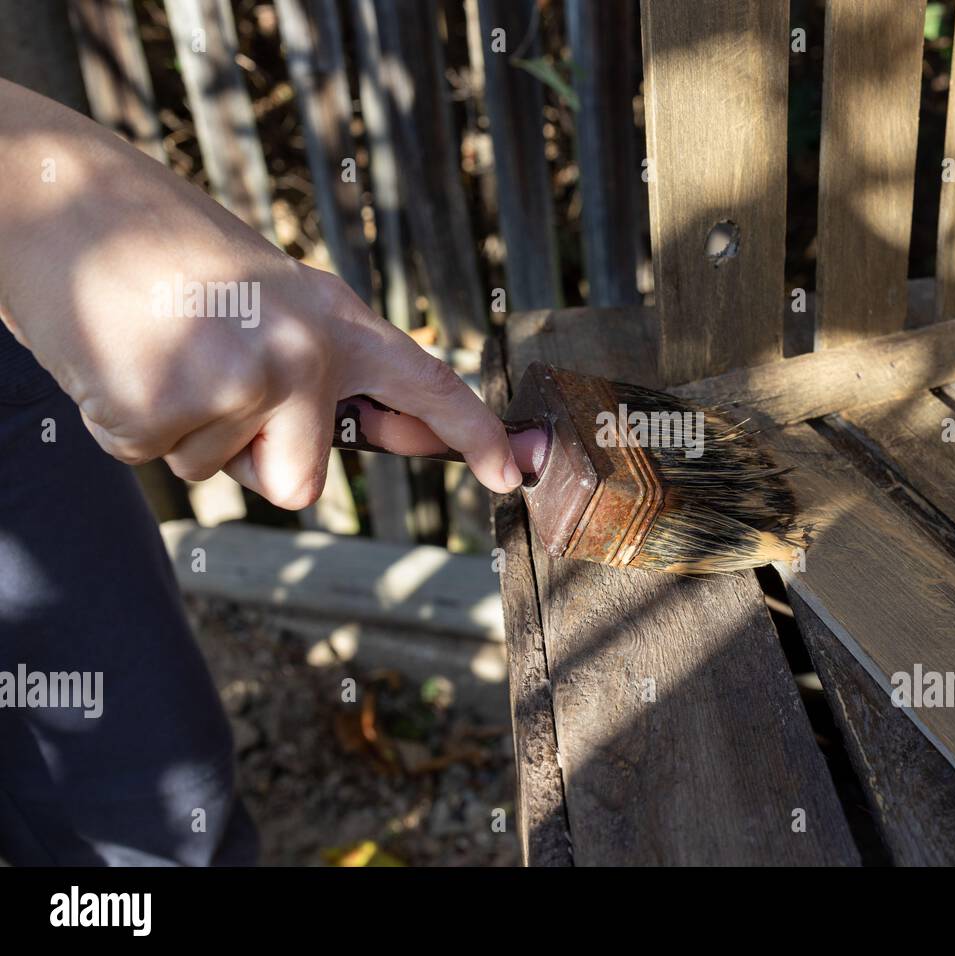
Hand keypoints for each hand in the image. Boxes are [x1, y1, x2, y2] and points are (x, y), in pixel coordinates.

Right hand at [0, 79, 521, 505]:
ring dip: (187, 430)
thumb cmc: (180, 262)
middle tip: (211, 380)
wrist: (70, 208)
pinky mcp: (159, 409)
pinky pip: (156, 460)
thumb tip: (410, 433)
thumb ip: (338, 376)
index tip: (511, 474)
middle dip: (255, 460)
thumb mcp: (280, 303)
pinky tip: (123, 359)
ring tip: (162, 351)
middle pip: (302, 486)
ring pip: (220, 474)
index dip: (474, 434)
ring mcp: (235, 381)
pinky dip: (130, 424)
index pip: (427, 384)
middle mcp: (301, 352)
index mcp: (336, 320)